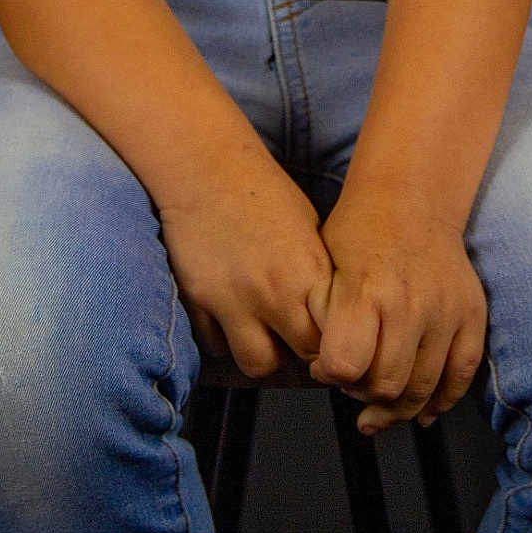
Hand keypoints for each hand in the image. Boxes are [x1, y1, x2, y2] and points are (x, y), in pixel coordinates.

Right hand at [159, 155, 334, 378]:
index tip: (331, 339)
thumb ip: (320, 279)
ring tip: (264, 330)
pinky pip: (215, 345)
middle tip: (298, 335)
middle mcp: (271, 292)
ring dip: (263, 352)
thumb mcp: (310, 230)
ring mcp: (231, 300)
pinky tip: (230, 314)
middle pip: (299, 358)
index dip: (334, 343)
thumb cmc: (265, 193)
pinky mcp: (197, 301)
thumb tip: (334, 319)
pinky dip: (224, 337)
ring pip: (256, 364)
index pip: (333, 338)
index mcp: (307, 272)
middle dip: (302, 352)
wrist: (207, 167)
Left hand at [307, 184, 487, 433]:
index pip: (345, 366)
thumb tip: (324, 372)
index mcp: (366, 291)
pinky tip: (423, 411)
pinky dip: (442, 400)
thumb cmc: (359, 234)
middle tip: (353, 382)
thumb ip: (322, 321)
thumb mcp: (323, 267)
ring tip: (380, 403)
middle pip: (385, 385)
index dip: (329, 374)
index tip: (324, 366)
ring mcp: (447, 311)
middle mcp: (411, 304)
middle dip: (361, 394)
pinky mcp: (472, 314)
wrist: (411, 201)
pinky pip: (462, 374)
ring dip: (397, 406)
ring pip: (423, 389)